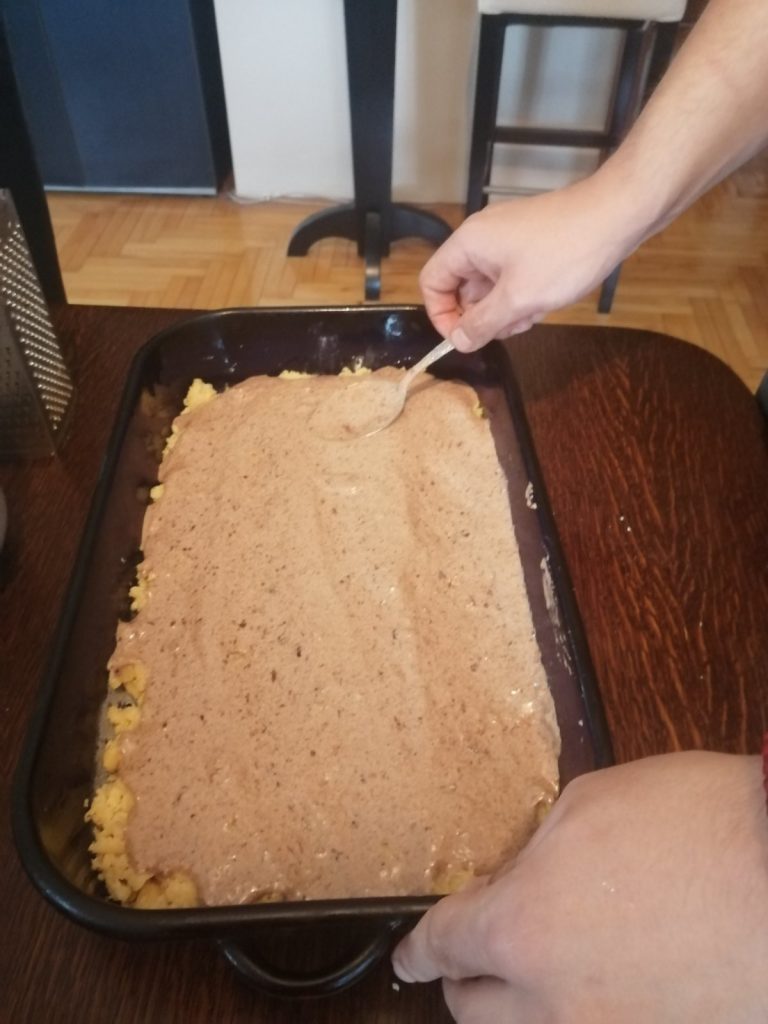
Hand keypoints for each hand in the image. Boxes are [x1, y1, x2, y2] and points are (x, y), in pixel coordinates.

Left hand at [392, 752, 767, 1022]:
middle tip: (478, 947)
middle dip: (465, 977)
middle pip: (473, 1011)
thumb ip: (537, 849)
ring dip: (522, 1002)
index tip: (408, 959)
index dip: (416, 952)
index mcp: (520, 930)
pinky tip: (610, 973)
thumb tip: (524, 874)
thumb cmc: (701, 827)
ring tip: (547, 959)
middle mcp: (555, 1005)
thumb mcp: (592, 804)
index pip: (441, 947)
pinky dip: (583, 1010)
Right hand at [421, 173, 645, 351]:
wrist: (617, 215)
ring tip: (532, 314)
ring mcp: (507, 239)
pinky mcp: (529, 243)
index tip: (465, 338)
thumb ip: (482, 324)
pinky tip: (544, 303)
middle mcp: (481, 238)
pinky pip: (510, 277)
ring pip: (488, 286)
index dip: (441, 315)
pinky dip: (521, 296)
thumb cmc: (564, 254)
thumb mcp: (518, 299)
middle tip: (509, 328)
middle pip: (460, 287)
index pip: (431, 282)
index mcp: (468, 244)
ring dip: (505, 309)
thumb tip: (457, 342)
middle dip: (481, 316)